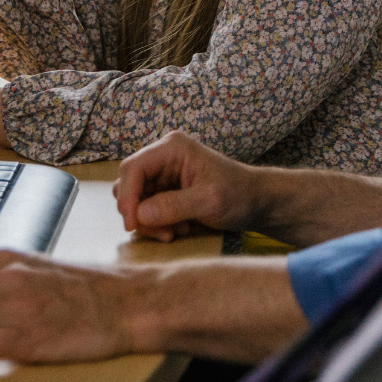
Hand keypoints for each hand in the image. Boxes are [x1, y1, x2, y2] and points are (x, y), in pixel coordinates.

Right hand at [113, 131, 263, 240]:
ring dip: (150, 222)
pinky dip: (157, 224)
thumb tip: (139, 214)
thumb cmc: (238, 194)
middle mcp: (163, 157)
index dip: (127, 196)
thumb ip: (174, 206)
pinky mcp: (164, 190)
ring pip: (135, 201)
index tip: (133, 224)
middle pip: (128, 185)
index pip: (133, 168)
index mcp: (172, 148)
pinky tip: (180, 229)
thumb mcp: (209, 201)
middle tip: (164, 233)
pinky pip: (146, 210)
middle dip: (140, 213)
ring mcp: (163, 174)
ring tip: (176, 232)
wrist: (255, 201)